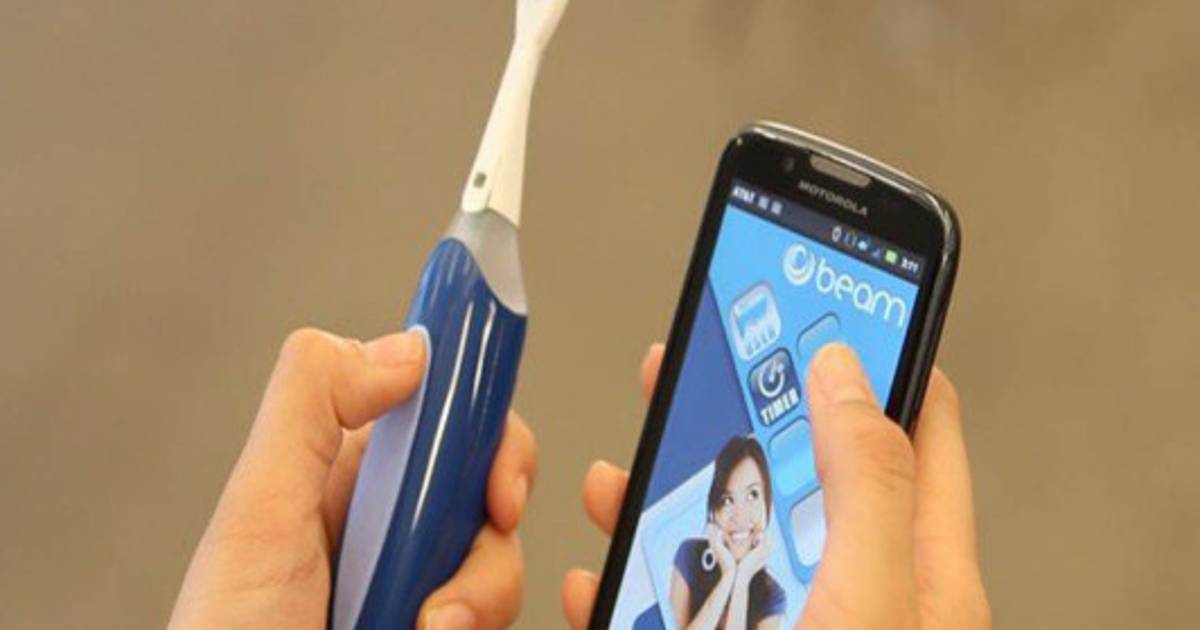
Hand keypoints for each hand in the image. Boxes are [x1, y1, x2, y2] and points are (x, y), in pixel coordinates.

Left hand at [170, 328, 536, 629]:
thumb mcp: (256, 515)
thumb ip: (313, 405)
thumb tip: (405, 346)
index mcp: (346, 482)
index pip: (440, 417)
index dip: (483, 430)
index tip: (495, 470)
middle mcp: (391, 530)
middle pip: (490, 487)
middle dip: (488, 526)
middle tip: (447, 566)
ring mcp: (421, 589)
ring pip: (504, 561)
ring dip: (477, 597)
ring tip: (422, 628)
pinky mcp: (446, 628)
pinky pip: (502, 612)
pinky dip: (477, 625)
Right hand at [561, 343, 989, 629]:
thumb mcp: (871, 604)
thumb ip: (867, 487)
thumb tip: (845, 374)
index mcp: (920, 572)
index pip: (919, 429)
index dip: (880, 354)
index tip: (828, 301)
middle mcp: (861, 595)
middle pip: (804, 473)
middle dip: (741, 415)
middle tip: (691, 371)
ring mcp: (795, 627)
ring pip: (730, 540)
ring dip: (665, 500)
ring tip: (619, 475)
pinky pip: (678, 609)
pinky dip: (635, 584)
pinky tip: (603, 579)